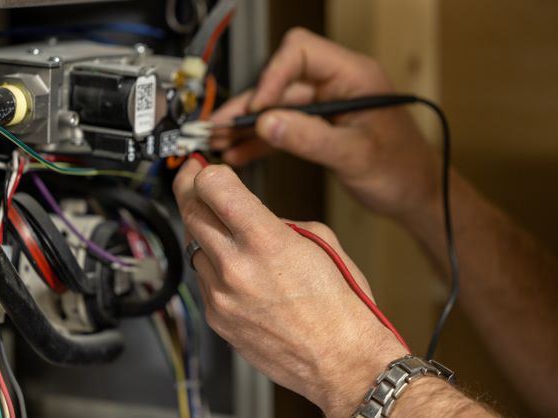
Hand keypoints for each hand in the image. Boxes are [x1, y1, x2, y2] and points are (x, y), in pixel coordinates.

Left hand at [173, 159, 407, 416]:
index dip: (205, 172)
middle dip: (188, 189)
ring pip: (193, 247)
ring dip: (204, 232)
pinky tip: (236, 268)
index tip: (204, 168)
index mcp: (266, 241)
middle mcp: (236, 267)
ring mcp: (221, 296)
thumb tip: (252, 214)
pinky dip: (213, 266)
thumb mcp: (320, 241)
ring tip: (225, 231)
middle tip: (191, 179)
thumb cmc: (340, 306)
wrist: (341, 360)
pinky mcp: (216, 318)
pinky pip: (202, 280)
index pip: (213, 187)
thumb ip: (277, 221)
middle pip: (190, 212)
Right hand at [211, 27, 440, 219]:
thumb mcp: (355, 154)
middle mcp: (336, 86)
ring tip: (219, 142)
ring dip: (247, 126)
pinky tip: (239, 152)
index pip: (300, 53)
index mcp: (353, 76)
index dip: (273, 76)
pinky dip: (260, 141)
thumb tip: (266, 122)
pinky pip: (282, 128)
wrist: (415, 193)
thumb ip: (309, 138)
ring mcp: (325, 108)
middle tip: (219, 127)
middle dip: (248, 107)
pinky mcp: (318, 128)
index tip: (258, 108)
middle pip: (280, 83)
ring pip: (276, 108)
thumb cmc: (402, 169)